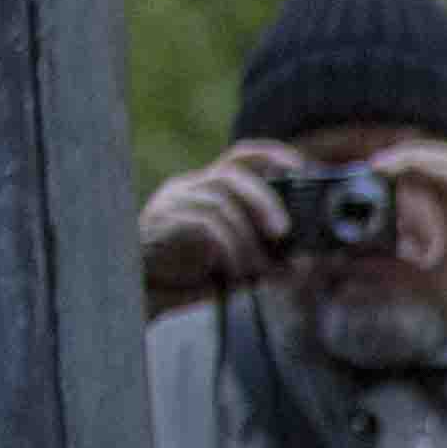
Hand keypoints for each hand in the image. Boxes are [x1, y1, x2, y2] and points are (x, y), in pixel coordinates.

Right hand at [138, 143, 299, 311]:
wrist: (145, 292)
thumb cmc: (188, 274)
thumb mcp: (236, 263)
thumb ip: (265, 258)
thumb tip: (299, 263)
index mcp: (208, 189)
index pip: (239, 158)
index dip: (271, 155)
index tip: (301, 166)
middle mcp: (189, 187)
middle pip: (232, 173)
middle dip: (265, 200)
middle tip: (283, 232)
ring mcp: (174, 201)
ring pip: (221, 201)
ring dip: (247, 240)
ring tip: (256, 271)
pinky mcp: (165, 219)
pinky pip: (208, 224)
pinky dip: (230, 249)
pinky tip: (233, 272)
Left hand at [361, 138, 446, 379]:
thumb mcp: (420, 282)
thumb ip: (386, 271)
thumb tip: (341, 268)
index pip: (426, 175)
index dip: (396, 167)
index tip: (362, 174)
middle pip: (439, 160)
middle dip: (403, 155)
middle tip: (369, 165)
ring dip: (417, 157)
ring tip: (383, 164)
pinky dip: (438, 171)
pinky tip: (410, 170)